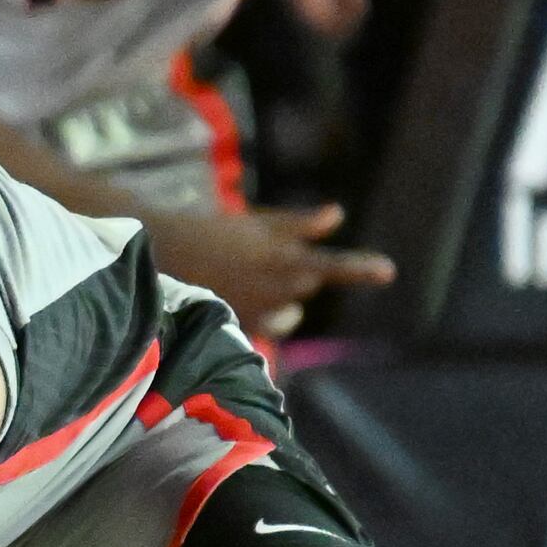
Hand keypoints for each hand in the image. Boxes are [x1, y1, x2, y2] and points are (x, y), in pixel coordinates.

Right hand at [147, 202, 397, 337]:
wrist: (157, 260)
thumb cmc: (208, 234)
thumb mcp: (254, 222)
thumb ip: (297, 224)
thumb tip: (335, 215)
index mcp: (284, 260)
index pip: (332, 266)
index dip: (361, 269)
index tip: (388, 270)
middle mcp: (278, 292)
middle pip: (305, 285)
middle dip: (292, 272)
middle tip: (256, 255)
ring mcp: (260, 315)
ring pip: (287, 311)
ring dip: (276, 297)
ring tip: (240, 277)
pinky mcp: (242, 331)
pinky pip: (264, 324)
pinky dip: (256, 311)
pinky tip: (230, 295)